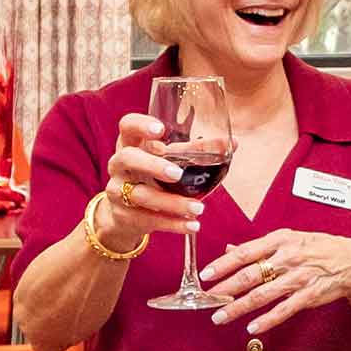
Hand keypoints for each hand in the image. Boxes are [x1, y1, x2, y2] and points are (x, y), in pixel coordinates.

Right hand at [92, 111, 205, 249]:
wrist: (127, 215)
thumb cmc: (152, 178)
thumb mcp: (170, 161)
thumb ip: (197, 151)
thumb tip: (233, 142)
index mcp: (131, 144)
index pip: (127, 126)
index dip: (140, 125)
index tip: (160, 129)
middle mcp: (120, 165)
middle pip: (128, 158)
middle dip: (152, 165)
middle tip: (177, 174)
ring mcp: (117, 191)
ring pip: (141, 195)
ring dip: (172, 202)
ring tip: (198, 208)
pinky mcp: (124, 216)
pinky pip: (148, 220)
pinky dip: (172, 224)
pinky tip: (192, 225)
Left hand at [201, 229, 350, 334]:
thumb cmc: (319, 248)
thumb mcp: (290, 239)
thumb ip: (259, 247)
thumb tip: (230, 249)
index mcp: (281, 240)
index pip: (245, 252)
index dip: (223, 264)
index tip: (206, 275)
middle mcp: (288, 258)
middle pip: (249, 275)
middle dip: (225, 289)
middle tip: (208, 300)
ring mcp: (298, 277)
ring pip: (262, 295)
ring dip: (239, 307)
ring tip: (221, 316)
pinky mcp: (309, 295)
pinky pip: (284, 310)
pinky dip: (267, 320)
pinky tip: (252, 327)